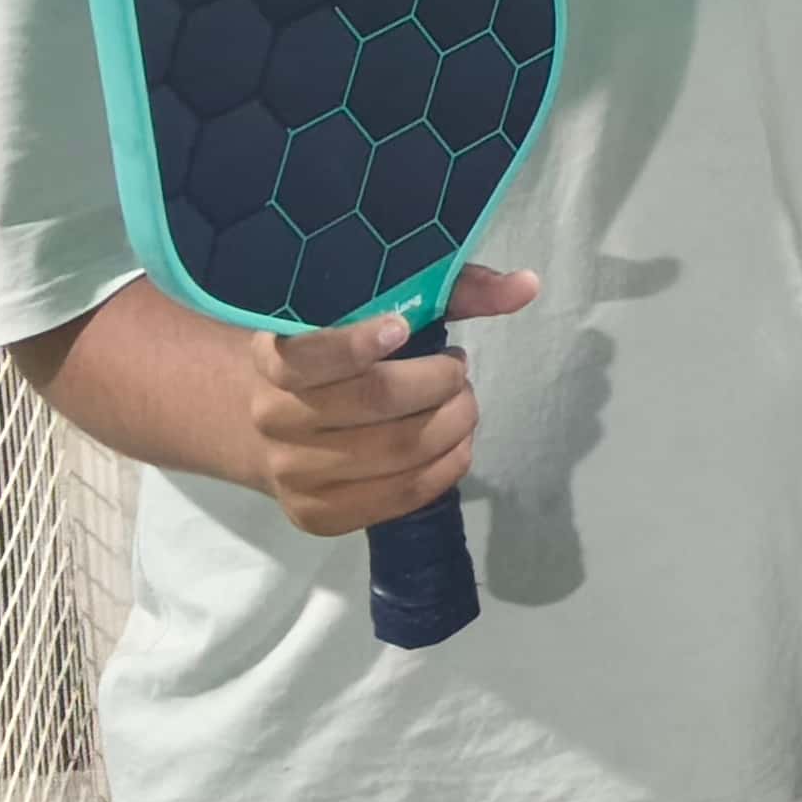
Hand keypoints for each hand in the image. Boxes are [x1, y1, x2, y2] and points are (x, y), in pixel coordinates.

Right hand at [235, 264, 538, 537]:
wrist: (276, 428)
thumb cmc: (344, 358)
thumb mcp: (380, 310)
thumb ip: (451, 291)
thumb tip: (527, 285)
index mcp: (276, 358)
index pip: (310, 356)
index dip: (356, 343)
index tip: (402, 327)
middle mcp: (273, 417)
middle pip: (376, 402)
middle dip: (440, 383)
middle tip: (458, 371)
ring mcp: (291, 472)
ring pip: (396, 453)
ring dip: (453, 425)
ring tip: (461, 404)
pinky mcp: (315, 515)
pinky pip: (399, 497)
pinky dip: (446, 469)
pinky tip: (456, 444)